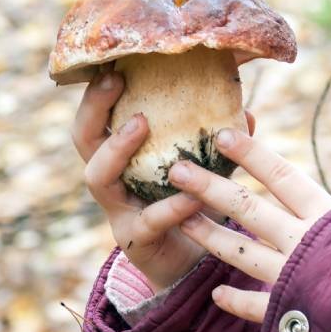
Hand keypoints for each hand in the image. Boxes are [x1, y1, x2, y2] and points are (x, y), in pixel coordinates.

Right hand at [71, 65, 256, 290]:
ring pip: (98, 178)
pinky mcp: (136, 241)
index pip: (99, 119)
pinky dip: (173, 205)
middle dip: (94, 110)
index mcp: (123, 159)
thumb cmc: (193, 209)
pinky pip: (149, 219)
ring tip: (140, 125)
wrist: (190, 267)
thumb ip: (218, 145)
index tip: (114, 64)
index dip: (99, 93)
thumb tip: (245, 112)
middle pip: (84, 141)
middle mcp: (112, 182)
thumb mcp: (205, 171)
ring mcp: (118, 212)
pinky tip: (195, 196)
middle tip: (114, 84)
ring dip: (117, 149)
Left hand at [168, 127, 330, 322]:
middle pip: (248, 208)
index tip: (222, 134)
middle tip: (176, 170)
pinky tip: (216, 293)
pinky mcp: (293, 310)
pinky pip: (257, 305)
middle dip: (211, 187)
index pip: (282, 176)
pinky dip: (236, 300)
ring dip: (209, 235)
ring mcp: (293, 276)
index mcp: (328, 214)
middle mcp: (304, 241)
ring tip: (181, 219)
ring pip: (241, 252)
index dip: (251, 154)